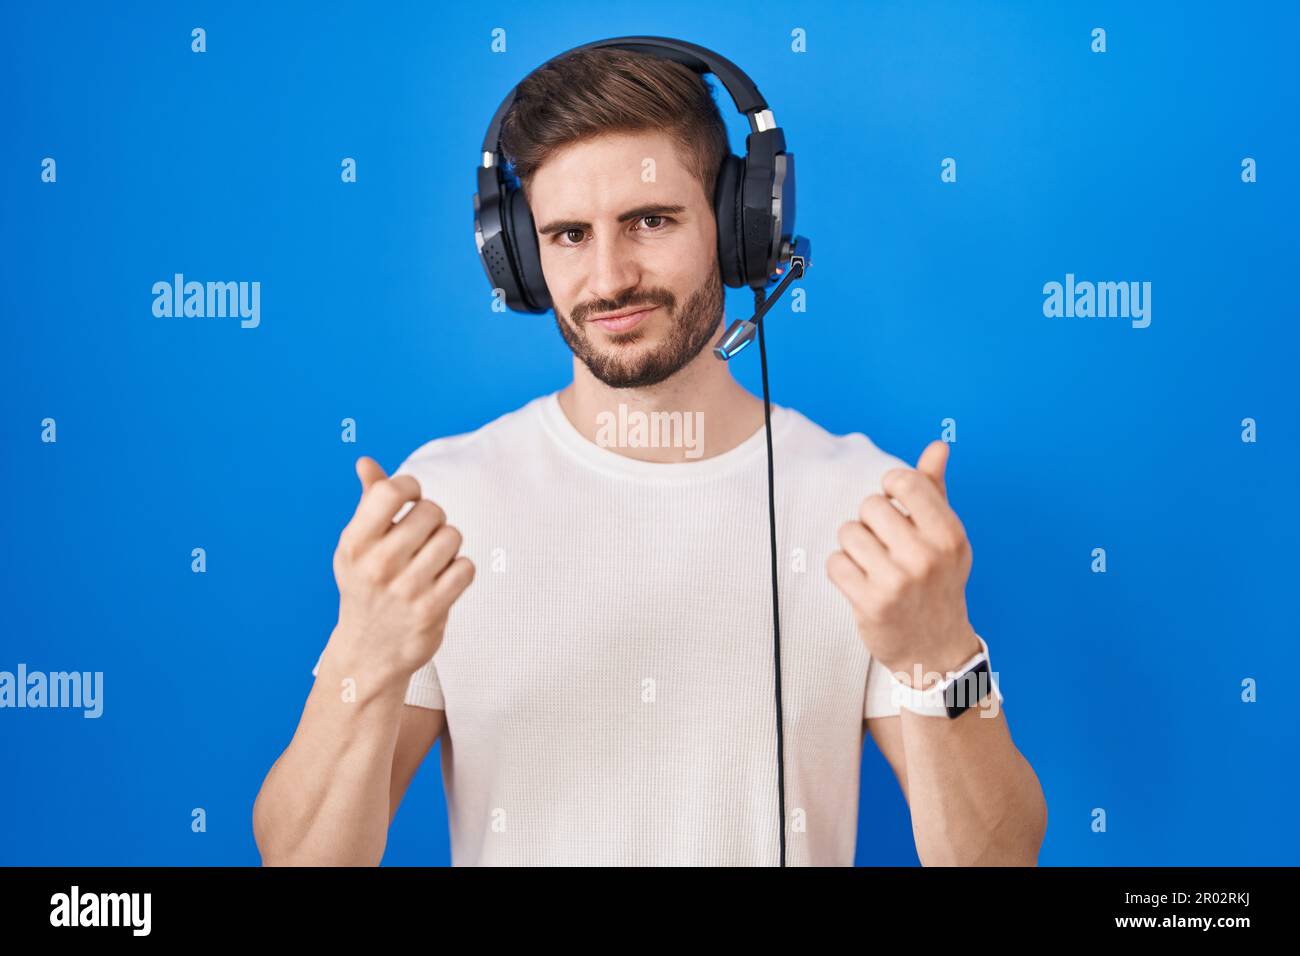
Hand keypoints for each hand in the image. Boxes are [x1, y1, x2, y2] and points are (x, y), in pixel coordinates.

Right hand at [330, 456, 475, 682]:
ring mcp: (405, 589)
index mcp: (354, 543)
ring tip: (432, 560)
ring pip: (452, 537)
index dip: (410, 487)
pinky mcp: (431, 610)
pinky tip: (443, 580)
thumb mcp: (358, 546)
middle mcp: (377, 565)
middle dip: (434, 518)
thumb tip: (365, 462)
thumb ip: (368, 501)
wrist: (369, 651)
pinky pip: (466, 568)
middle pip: (431, 511)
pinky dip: (460, 571)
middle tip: (423, 537)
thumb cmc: (366, 586)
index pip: (391, 491)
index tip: (410, 501)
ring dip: (449, 545)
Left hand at [826, 440, 979, 686]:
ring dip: (853, 547)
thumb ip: (935, 490)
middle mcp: (927, 556)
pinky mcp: (871, 603)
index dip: (889, 489)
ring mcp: (899, 581)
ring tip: (873, 565)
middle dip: (870, 522)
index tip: (894, 508)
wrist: (936, 649)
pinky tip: (860, 583)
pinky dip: (841, 570)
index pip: (903, 481)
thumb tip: (938, 446)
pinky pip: (835, 563)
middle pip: (869, 506)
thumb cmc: (937, 582)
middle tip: (885, 546)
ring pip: (848, 533)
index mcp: (949, 533)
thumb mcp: (945, 537)